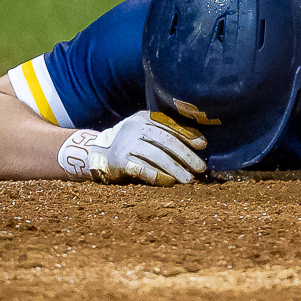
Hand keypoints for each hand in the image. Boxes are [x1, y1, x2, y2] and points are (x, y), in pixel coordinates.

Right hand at [87, 111, 206, 185]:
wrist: (97, 152)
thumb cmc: (131, 141)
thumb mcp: (145, 129)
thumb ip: (166, 132)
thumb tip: (200, 142)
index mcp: (144, 117)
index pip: (170, 126)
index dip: (188, 135)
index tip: (203, 145)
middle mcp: (135, 128)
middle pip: (166, 141)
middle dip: (186, 155)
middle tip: (200, 167)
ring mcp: (126, 145)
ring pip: (156, 156)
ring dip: (175, 169)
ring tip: (189, 179)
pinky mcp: (120, 162)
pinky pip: (142, 170)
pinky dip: (158, 177)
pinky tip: (170, 183)